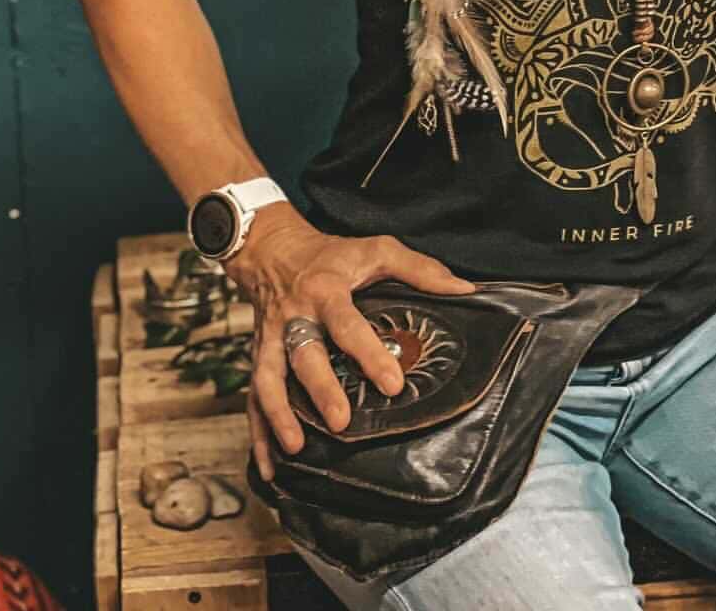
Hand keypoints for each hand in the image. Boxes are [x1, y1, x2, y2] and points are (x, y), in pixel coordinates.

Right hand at [223, 205, 476, 479]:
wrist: (273, 249)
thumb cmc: (334, 255)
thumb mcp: (377, 249)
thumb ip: (419, 269)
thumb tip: (463, 290)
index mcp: (326, 290)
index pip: (347, 324)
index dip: (369, 353)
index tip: (393, 384)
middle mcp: (295, 317)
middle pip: (304, 356)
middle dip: (320, 390)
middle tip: (341, 422)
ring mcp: (271, 340)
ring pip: (268, 380)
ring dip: (279, 415)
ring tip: (296, 449)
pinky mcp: (259, 357)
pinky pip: (251, 397)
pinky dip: (257, 433)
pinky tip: (269, 467)